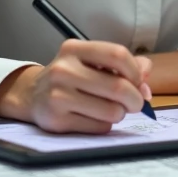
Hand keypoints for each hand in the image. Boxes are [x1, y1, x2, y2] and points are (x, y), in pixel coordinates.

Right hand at [0, 40, 152, 132]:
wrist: (32, 95)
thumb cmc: (71, 77)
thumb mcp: (92, 62)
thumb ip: (123, 65)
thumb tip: (146, 77)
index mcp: (74, 49)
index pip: (118, 55)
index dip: (135, 71)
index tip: (138, 81)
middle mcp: (63, 69)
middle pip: (118, 87)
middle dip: (135, 99)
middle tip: (135, 103)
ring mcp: (58, 96)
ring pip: (112, 111)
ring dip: (119, 113)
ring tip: (110, 109)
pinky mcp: (57, 120)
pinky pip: (99, 127)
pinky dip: (104, 125)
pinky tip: (93, 117)